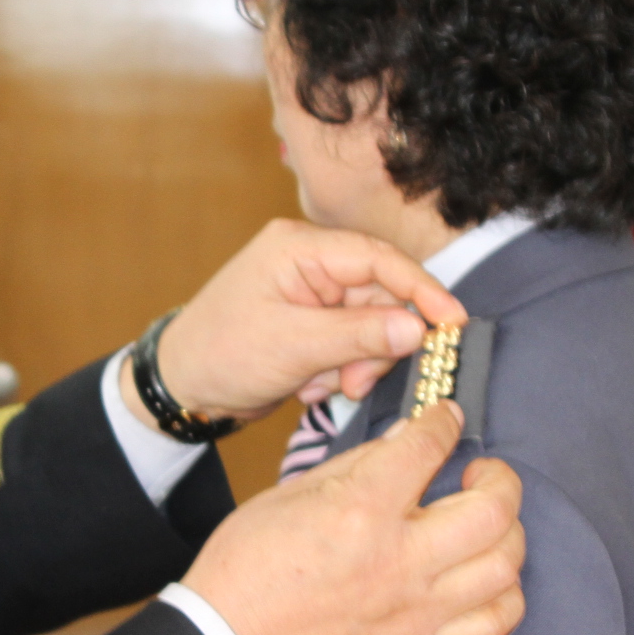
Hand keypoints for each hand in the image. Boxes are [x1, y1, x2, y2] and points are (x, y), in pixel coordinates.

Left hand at [142, 220, 465, 423]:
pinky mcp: (312, 322)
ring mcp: (312, 293)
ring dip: (354, 365)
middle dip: (374, 346)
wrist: (181, 386)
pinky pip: (351, 344)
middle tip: (355, 383)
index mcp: (300, 248)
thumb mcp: (293, 346)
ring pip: (370, 327)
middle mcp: (310, 262)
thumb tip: (418, 328)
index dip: (422, 289)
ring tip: (318, 387)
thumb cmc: (221, 354)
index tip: (453, 323)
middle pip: (380, 298)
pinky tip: (307, 384)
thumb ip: (358, 334)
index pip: (379, 258)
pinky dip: (338, 370)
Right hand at [182, 402, 525, 634]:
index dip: (444, 422)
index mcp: (359, 511)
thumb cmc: (249, 563)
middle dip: (499, 477)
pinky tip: (485, 574)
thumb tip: (409, 438)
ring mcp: (416, 610)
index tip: (445, 419)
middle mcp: (398, 560)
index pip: (429, 447)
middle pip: (492, 510)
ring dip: (507, 532)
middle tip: (481, 472)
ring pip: (505, 565)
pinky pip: (495, 624)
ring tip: (485, 521)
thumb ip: (359, 463)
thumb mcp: (292, 492)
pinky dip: (505, 594)